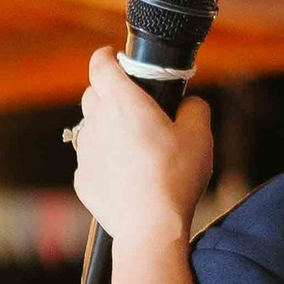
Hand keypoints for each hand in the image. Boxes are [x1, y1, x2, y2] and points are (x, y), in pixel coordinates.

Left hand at [71, 52, 213, 247]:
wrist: (150, 227)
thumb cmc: (174, 178)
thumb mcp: (200, 135)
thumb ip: (194, 107)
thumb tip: (189, 104)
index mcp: (123, 102)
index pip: (100, 63)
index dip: (107, 56)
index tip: (115, 58)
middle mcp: (97, 122)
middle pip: (93, 93)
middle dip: (109, 92)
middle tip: (134, 106)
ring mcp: (86, 152)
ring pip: (90, 126)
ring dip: (106, 128)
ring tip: (133, 145)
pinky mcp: (83, 178)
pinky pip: (90, 159)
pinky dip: (104, 159)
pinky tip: (126, 173)